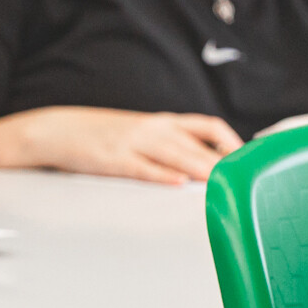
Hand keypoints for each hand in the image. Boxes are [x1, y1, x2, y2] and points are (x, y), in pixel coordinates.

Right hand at [0, 106, 241, 183]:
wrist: (54, 130)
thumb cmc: (102, 136)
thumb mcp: (141, 134)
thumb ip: (172, 146)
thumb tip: (205, 165)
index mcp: (162, 122)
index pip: (208, 126)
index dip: (233, 141)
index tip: (253, 159)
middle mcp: (153, 129)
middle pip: (197, 144)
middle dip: (224, 161)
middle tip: (248, 179)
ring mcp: (132, 143)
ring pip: (175, 155)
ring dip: (200, 169)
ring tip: (223, 183)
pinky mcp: (112, 160)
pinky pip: (141, 168)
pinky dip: (160, 176)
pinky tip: (177, 185)